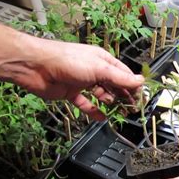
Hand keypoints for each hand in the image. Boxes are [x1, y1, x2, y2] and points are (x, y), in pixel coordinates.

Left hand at [7, 38, 143, 120]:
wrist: (36, 67)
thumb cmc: (69, 61)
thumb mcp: (99, 68)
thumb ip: (120, 77)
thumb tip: (141, 81)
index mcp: (103, 60)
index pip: (123, 73)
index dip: (133, 85)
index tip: (141, 97)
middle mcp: (94, 70)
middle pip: (114, 85)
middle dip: (123, 96)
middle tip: (133, 108)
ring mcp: (83, 82)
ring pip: (101, 95)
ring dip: (110, 103)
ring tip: (119, 112)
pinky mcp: (71, 93)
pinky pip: (85, 104)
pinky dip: (93, 111)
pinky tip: (101, 118)